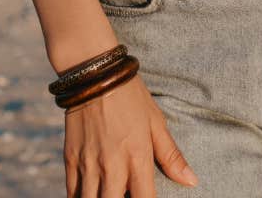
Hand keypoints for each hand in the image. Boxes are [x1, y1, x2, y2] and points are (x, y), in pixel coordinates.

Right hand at [63, 75, 195, 196]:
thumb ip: (171, 156)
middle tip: (125, 195)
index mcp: (138, 157)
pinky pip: (72, 192)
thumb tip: (191, 181)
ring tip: (108, 194)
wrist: (94, 75)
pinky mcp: (70, 159)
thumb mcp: (156, 123)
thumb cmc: (131, 97)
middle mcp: (112, 166)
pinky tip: (90, 195)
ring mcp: (89, 164)